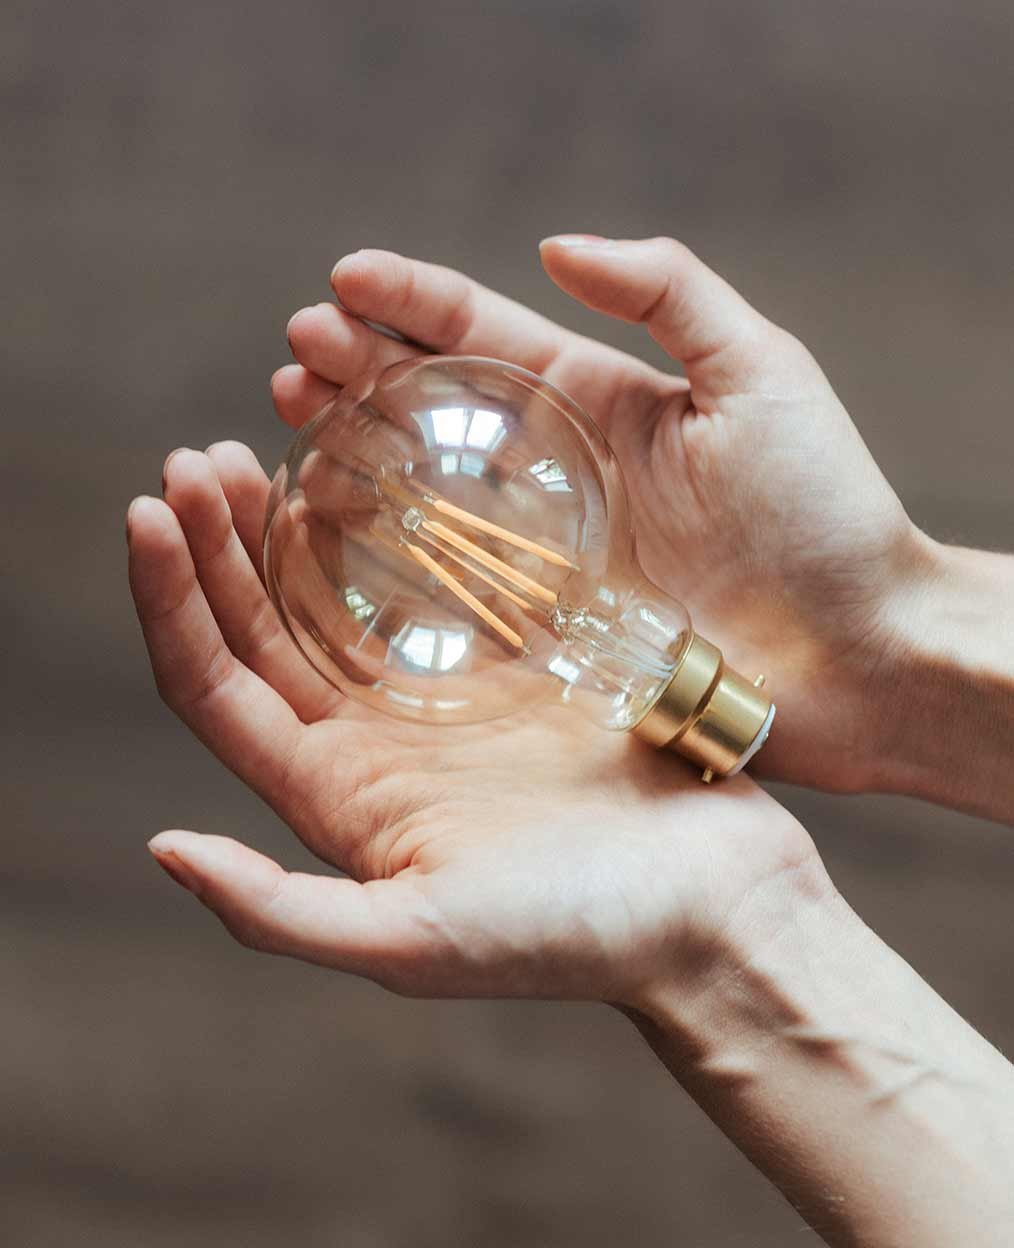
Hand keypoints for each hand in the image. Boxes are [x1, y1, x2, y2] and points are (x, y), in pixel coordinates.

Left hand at [128, 442, 817, 998]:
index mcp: (333, 800)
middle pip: (257, 633)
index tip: (148, 510)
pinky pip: (426, 588)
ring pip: (330, 601)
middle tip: (198, 459)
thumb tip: (163, 849)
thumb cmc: (578, 936)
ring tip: (259, 451)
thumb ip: (282, 911)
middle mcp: (368, 748)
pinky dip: (386, 533)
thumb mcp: (418, 942)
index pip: (215, 688)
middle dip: (213, 547)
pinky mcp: (507, 673)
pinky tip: (370, 479)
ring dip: (283, 529)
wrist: (714, 909)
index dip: (169, 603)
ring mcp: (436, 705)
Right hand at [273, 236, 932, 794]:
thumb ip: (669, 292)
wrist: (860, 652)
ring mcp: (547, 551)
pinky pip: (450, 586)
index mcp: (604, 403)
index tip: (342, 279)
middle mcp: (562, 471)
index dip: (412, 304)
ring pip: (429, 491)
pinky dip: (387, 558)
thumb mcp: (761, 373)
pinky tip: (333, 531)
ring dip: (358, 453)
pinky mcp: (546, 626)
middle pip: (440, 408)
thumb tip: (559, 247)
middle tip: (296, 353)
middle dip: (363, 372)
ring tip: (295, 420)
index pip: (488, 338)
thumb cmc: (823, 512)